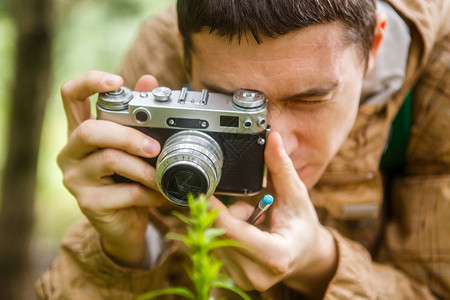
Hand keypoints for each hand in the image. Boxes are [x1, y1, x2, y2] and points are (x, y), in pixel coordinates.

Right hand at [57, 71, 163, 266]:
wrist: (124, 223)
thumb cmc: (128, 179)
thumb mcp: (133, 146)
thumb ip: (139, 114)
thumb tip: (149, 81)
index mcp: (81, 131)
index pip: (70, 96)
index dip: (89, 82)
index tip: (117, 80)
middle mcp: (71, 152)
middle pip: (90, 131)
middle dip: (128, 136)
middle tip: (155, 147)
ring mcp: (75, 178)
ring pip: (108, 159)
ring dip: (143, 167)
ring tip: (162, 174)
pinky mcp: (87, 203)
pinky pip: (124, 192)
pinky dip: (148, 192)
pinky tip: (159, 194)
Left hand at [210, 131, 337, 297]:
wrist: (306, 255)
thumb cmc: (302, 225)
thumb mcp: (296, 195)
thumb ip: (281, 168)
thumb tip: (273, 138)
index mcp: (275, 256)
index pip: (232, 231)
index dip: (214, 209)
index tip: (201, 190)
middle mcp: (257, 276)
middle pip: (221, 234)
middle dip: (228, 213)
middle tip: (252, 206)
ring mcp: (244, 280)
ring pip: (217, 241)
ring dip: (229, 224)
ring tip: (256, 221)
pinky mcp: (235, 279)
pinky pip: (218, 248)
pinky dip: (228, 234)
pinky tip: (248, 231)